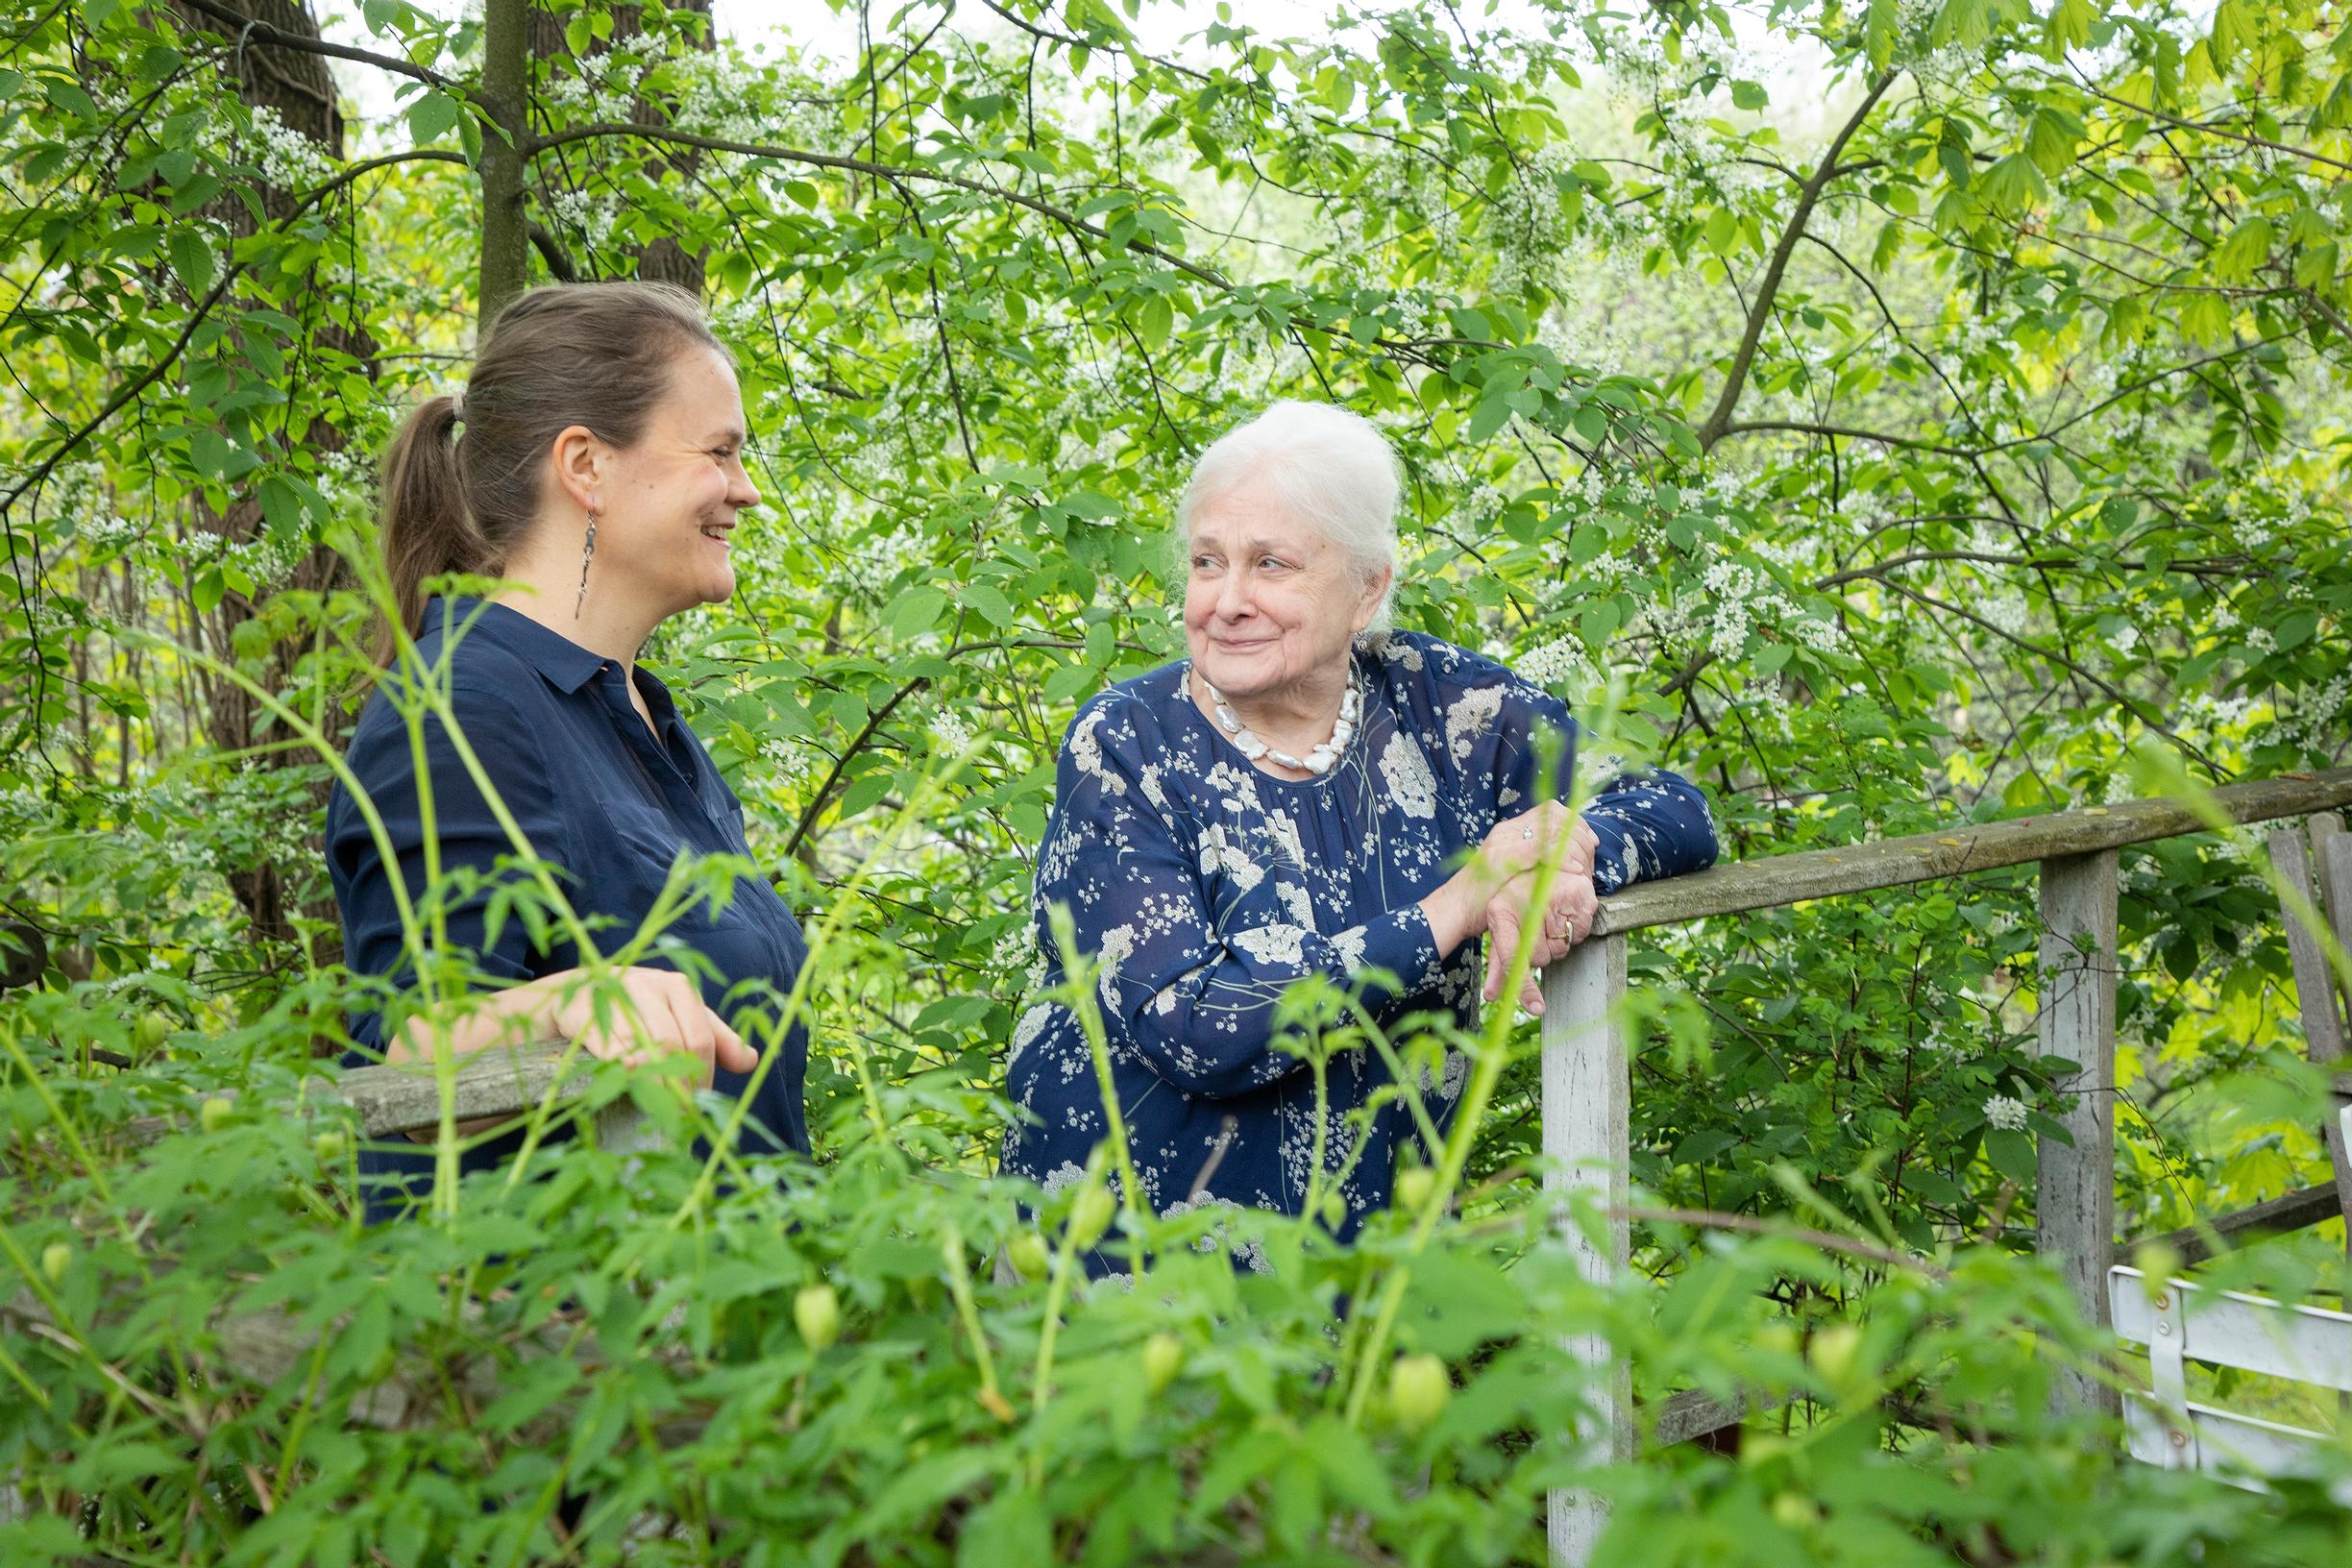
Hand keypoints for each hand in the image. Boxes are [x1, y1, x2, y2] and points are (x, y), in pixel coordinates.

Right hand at [546, 965, 756, 1087]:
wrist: (576, 993)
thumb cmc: (637, 1008)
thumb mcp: (678, 1015)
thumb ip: (715, 1037)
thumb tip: (751, 1062)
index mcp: (679, 987)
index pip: (701, 1038)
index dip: (702, 1076)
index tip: (697, 1104)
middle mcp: (651, 986)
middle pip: (675, 1044)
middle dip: (679, 1084)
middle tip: (677, 1113)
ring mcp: (618, 995)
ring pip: (645, 1046)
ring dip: (654, 1081)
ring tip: (657, 1106)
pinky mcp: (587, 1009)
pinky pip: (611, 1047)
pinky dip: (622, 1070)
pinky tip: (627, 1085)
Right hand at [1473, 802, 1599, 890]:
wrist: (1454, 910)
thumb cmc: (1484, 897)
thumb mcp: (1512, 872)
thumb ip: (1532, 860)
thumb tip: (1562, 857)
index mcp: (1511, 831)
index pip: (1550, 810)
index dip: (1574, 821)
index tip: (1590, 838)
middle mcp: (1507, 831)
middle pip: (1553, 815)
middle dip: (1579, 831)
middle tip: (1592, 849)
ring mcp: (1504, 842)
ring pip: (1550, 830)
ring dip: (1573, 844)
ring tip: (1584, 863)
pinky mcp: (1501, 858)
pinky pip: (1540, 850)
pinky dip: (1561, 858)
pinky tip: (1573, 869)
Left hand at [1481, 869, 1599, 1013]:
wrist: (1541, 860)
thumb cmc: (1512, 898)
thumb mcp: (1500, 926)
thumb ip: (1498, 961)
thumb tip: (1492, 997)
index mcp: (1500, 911)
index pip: (1510, 956)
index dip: (1524, 986)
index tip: (1536, 1008)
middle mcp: (1527, 905)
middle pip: (1540, 958)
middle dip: (1539, 955)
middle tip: (1537, 935)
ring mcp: (1557, 899)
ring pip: (1560, 949)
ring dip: (1557, 942)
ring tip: (1550, 918)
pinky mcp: (1582, 897)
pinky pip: (1581, 933)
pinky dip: (1575, 928)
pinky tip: (1566, 912)